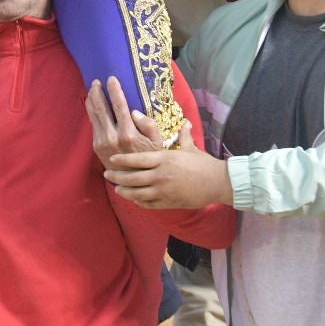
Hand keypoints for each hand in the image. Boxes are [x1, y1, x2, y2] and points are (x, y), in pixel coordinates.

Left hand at [85, 77, 164, 170]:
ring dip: (92, 100)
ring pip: (94, 115)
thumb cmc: (149, 158)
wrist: (134, 180)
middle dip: (98, 92)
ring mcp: (102, 142)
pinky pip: (92, 124)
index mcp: (129, 134)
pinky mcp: (96, 146)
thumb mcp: (157, 143)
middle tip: (97, 81)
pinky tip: (92, 103)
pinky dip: (91, 111)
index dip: (114, 90)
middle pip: (102, 108)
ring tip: (93, 88)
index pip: (119, 106)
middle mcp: (113, 137)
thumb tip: (135, 111)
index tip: (112, 79)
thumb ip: (149, 126)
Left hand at [105, 121, 233, 209]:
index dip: (123, 160)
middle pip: (133, 177)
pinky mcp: (168, 203)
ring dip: (125, 192)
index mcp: (164, 159)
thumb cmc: (203, 164)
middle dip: (118, 177)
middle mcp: (160, 175)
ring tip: (117, 190)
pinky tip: (134, 200)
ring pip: (138, 193)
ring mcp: (163, 191)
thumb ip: (184, 135)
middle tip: (107, 174)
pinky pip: (149, 204)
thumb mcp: (191, 148)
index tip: (113, 159)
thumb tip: (185, 121)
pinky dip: (140, 202)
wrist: (217, 183)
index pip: (137, 159)